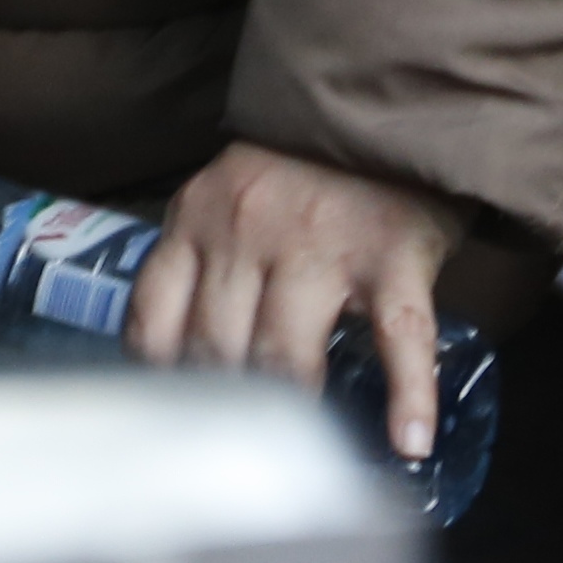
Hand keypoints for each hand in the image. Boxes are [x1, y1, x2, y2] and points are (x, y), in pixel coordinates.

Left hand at [128, 141, 459, 459]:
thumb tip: (172, 357)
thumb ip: (198, 262)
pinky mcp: (389, 257)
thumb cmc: (294, 173)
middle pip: (218, 349)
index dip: (160, 382)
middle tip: (239, 453)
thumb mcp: (222, 200)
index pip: (154, 318)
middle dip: (224, 410)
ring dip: (293, 415)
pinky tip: (408, 442)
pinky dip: (406, 397)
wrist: (376, 106)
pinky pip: (397, 338)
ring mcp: (317, 246)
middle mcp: (246, 233)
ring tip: (304, 456)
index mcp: (196, 220)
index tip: (169, 424)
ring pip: (287, 354)